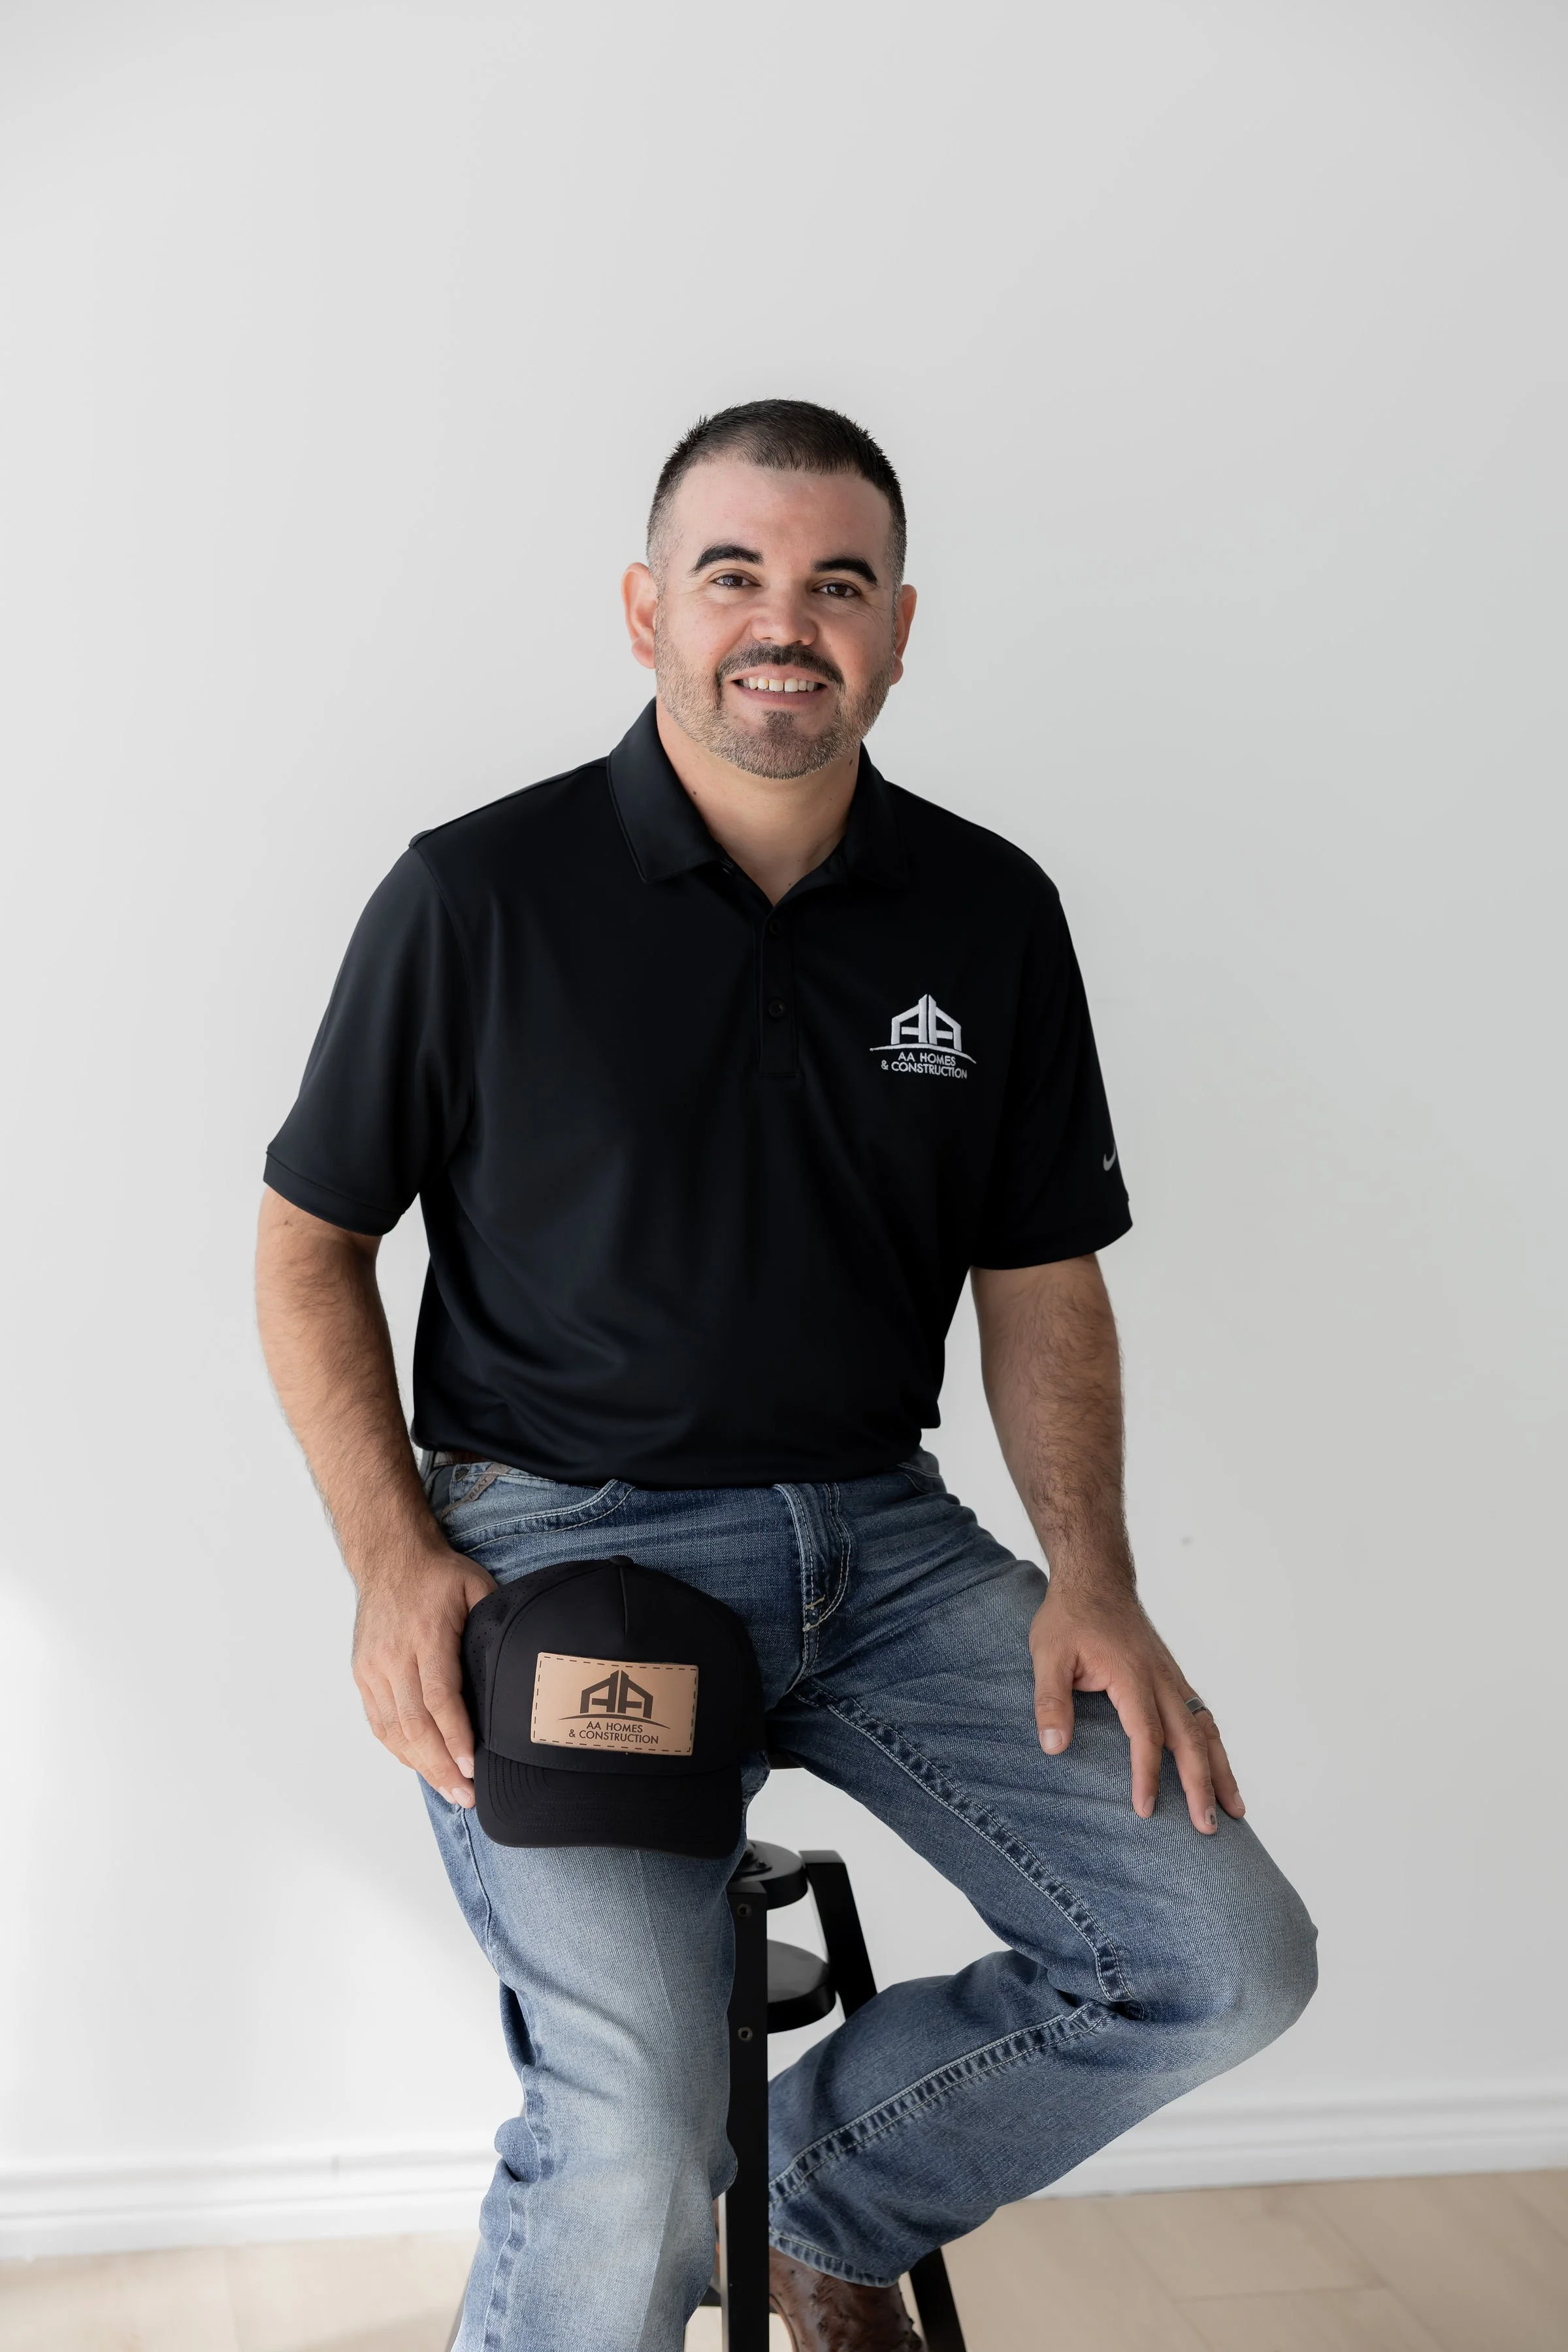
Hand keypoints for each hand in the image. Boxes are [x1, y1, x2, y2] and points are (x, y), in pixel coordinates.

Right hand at [350, 1540, 495, 1805]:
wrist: (389, 1558)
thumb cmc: (438, 1575)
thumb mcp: (477, 1586)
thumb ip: (496, 1624)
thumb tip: (518, 1666)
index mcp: (426, 1635)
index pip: (439, 1697)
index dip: (455, 1737)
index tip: (472, 1766)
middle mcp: (393, 1656)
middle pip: (415, 1724)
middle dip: (441, 1766)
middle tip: (466, 1795)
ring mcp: (373, 1668)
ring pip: (394, 1730)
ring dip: (421, 1765)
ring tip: (449, 1791)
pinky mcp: (362, 1675)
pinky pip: (379, 1723)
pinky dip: (399, 1749)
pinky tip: (421, 1766)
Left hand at [1028, 1578, 1244, 1834]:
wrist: (1096, 1578)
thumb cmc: (1070, 1617)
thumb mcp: (1047, 1654)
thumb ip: (1049, 1700)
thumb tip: (1053, 1747)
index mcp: (1132, 1676)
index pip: (1146, 1734)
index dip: (1147, 1775)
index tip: (1146, 1810)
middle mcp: (1161, 1679)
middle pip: (1190, 1738)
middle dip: (1202, 1785)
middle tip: (1208, 1828)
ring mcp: (1172, 1677)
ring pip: (1206, 1728)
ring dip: (1222, 1769)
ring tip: (1236, 1810)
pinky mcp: (1173, 1678)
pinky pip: (1202, 1715)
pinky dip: (1215, 1746)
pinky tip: (1221, 1768)